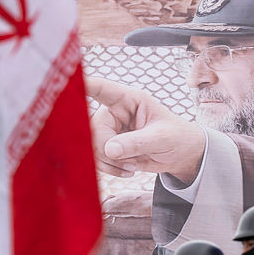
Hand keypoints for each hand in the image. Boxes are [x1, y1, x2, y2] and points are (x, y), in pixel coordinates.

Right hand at [86, 77, 205, 183]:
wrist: (181, 155)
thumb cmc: (177, 137)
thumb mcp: (161, 138)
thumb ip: (136, 142)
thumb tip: (110, 149)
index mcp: (129, 100)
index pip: (103, 89)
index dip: (86, 86)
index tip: (72, 85)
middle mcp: (115, 113)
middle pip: (94, 129)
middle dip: (107, 149)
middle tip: (129, 159)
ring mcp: (111, 131)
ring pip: (92, 147)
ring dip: (110, 162)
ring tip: (132, 164)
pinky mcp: (109, 147)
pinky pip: (97, 159)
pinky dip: (110, 169)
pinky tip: (128, 169)